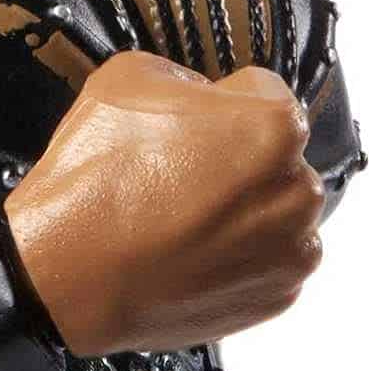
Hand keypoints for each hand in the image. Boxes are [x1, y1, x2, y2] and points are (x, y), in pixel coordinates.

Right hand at [3, 50, 323, 355]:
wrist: (73, 276)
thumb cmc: (98, 182)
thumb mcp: (126, 78)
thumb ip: (182, 73)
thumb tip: (197, 96)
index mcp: (273, 127)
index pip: (262, 90)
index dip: (219, 98)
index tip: (191, 118)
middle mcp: (296, 191)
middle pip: (274, 153)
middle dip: (236, 154)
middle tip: (177, 167)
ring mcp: (290, 250)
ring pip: (274, 209)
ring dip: (241, 206)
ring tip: (178, 213)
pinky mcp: (275, 296)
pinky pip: (266, 259)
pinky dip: (237, 253)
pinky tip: (188, 248)